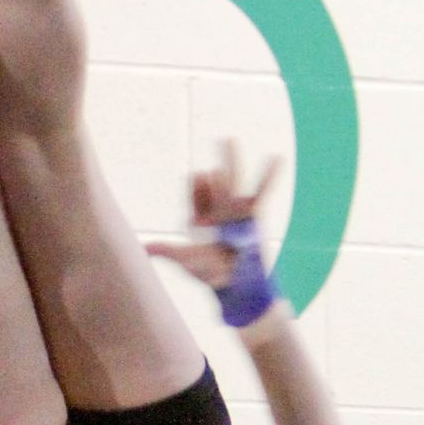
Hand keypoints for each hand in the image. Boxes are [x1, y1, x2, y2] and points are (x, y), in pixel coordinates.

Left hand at [145, 138, 281, 290]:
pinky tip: (277, 157)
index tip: (199, 176)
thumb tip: (145, 250)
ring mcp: (235, 210)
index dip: (198, 191)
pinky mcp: (254, 214)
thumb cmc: (212, 273)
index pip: (196, 200)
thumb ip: (172, 253)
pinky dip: (270, 176)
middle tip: (210, 151)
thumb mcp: (190, 262)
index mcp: (200, 218)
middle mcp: (216, 210)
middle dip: (213, 174)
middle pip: (213, 187)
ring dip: (232, 162)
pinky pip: (263, 192)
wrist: (238, 284)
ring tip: (228, 139)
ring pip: (234, 183)